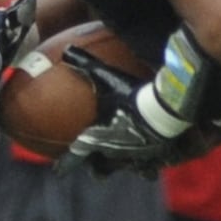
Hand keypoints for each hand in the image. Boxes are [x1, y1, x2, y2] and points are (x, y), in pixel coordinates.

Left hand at [59, 46, 192, 179]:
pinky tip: (161, 158)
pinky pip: (153, 166)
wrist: (163, 108)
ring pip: (129, 168)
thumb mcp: (108, 77)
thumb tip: (67, 50)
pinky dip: (154, 163)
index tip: (58, 171)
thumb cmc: (131, 95)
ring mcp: (137, 158)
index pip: (77, 154)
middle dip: (99, 169)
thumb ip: (86, 65)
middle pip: (103, 169)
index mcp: (99, 138)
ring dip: (128, 166)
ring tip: (133, 164)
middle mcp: (115, 153)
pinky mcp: (158, 158)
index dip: (66, 164)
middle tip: (97, 169)